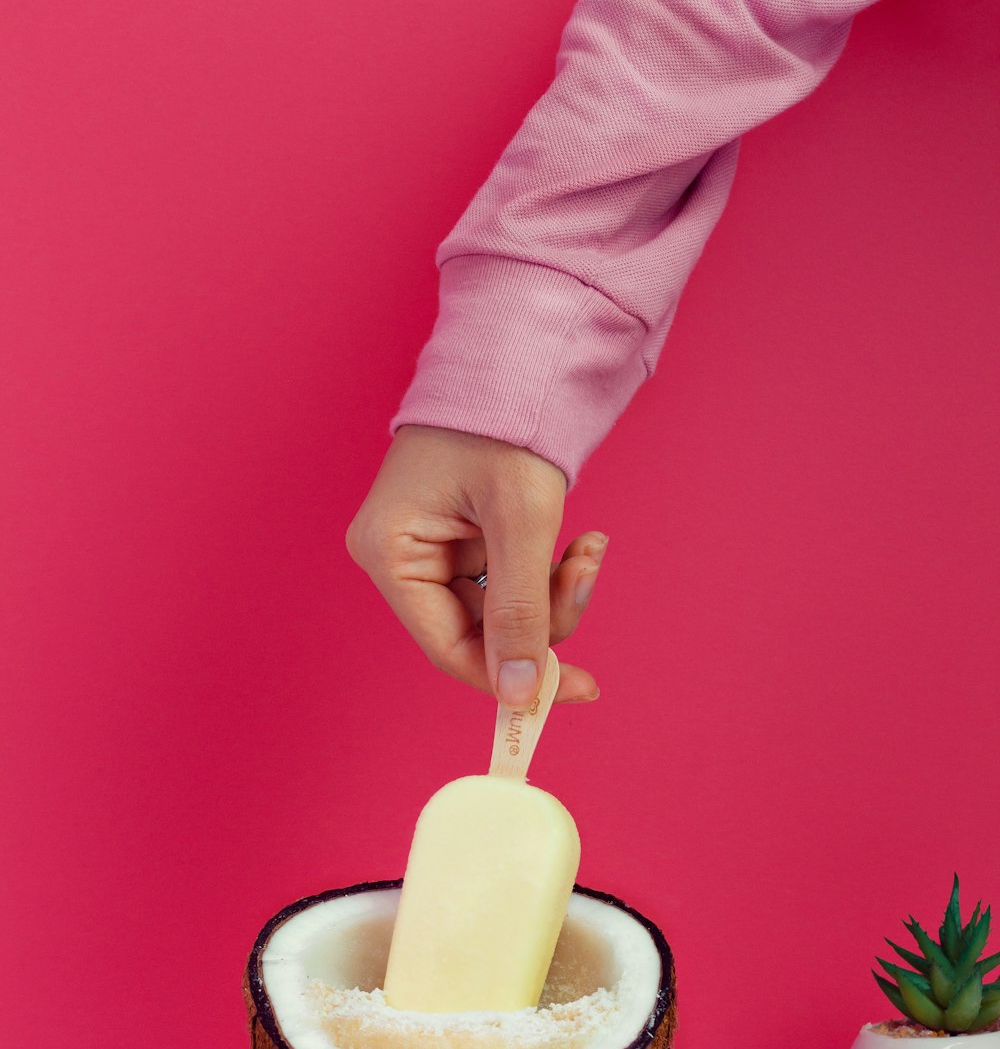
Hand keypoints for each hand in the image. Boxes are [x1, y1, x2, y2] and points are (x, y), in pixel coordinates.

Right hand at [346, 424, 605, 704]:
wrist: (516, 354)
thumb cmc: (504, 420)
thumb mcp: (521, 521)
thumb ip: (520, 612)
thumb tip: (520, 694)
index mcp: (390, 552)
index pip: (450, 646)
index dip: (512, 676)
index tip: (575, 688)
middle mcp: (399, 556)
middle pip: (479, 632)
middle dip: (545, 615)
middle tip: (587, 574)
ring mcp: (429, 547)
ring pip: (501, 611)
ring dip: (554, 590)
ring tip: (588, 548)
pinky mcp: (460, 538)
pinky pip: (507, 582)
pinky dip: (547, 572)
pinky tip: (578, 542)